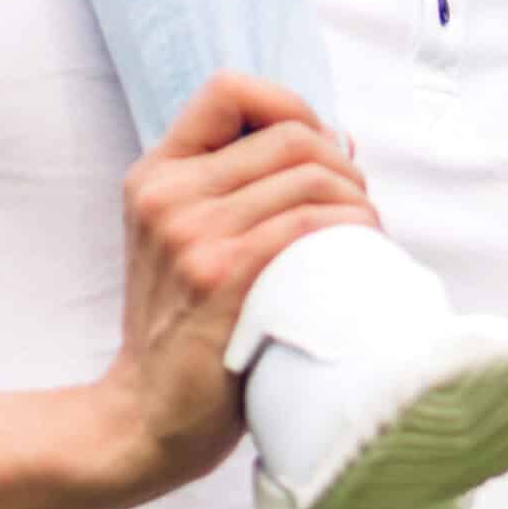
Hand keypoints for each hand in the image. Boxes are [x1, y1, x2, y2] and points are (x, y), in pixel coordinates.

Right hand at [95, 71, 379, 499]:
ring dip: (356, 199)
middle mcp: (168, 195)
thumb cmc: (184, 330)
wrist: (143, 418)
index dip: (288, 105)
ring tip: (365, 231)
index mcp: (156, 175)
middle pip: (288, 134)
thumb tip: (337, 139)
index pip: (229, 90)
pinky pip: (305, 223)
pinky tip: (361, 249)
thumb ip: (241, 188)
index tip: (317, 148)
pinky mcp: (221, 278)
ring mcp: (191, 235)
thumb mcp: (186, 241)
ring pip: (308, 177)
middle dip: (341, 161)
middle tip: (356, 203)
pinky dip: (347, 227)